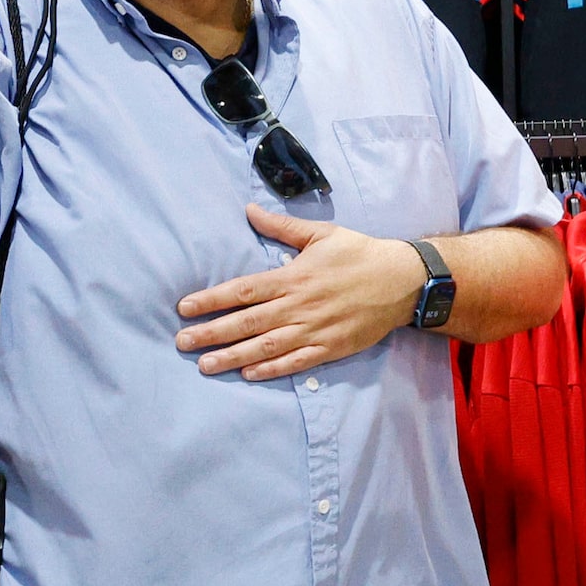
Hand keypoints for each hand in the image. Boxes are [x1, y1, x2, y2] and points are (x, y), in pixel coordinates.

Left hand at [176, 206, 426, 380]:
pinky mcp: (332, 347)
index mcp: (293, 277)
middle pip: (247, 323)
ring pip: (266, 347)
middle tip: (182, 343)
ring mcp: (315, 329)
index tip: (185, 308)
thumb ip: (282, 227)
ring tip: (205, 365)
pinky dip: (272, 369)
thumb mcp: (322, 233)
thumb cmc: (360, 254)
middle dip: (211, 334)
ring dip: (233, 357)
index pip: (243, 290)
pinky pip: (296, 362)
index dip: (211, 300)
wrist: (404, 281)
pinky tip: (249, 374)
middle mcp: (299, 306)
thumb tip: (249, 210)